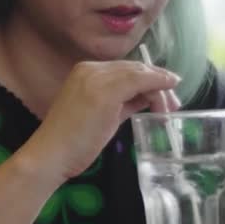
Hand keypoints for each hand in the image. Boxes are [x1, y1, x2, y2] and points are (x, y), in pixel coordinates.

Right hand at [22, 61, 180, 179]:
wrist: (51, 155)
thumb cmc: (71, 142)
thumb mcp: (101, 116)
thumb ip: (122, 103)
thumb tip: (145, 97)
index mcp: (83, 72)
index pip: (124, 69)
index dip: (147, 79)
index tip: (162, 95)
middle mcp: (90, 69)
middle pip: (134, 69)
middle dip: (158, 82)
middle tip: (173, 103)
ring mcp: (97, 78)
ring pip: (139, 73)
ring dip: (160, 87)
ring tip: (170, 107)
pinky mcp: (106, 91)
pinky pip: (140, 81)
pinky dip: (158, 84)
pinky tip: (168, 94)